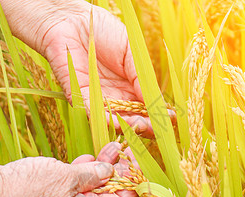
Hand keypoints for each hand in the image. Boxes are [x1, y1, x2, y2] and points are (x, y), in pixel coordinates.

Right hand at [0, 142, 136, 196]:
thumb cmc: (29, 189)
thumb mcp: (67, 176)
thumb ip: (91, 174)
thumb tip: (109, 171)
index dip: (131, 187)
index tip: (138, 168)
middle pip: (105, 195)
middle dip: (117, 172)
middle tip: (125, 153)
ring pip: (89, 187)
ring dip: (100, 168)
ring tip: (111, 147)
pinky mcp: (49, 196)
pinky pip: (72, 184)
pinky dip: (82, 171)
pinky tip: (88, 157)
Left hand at [38, 1, 154, 136]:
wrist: (73, 19)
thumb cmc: (103, 31)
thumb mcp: (131, 52)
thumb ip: (141, 76)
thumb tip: (157, 101)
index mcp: (130, 86)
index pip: (146, 106)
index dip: (158, 114)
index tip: (171, 119)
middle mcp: (115, 97)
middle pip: (132, 118)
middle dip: (146, 126)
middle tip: (157, 128)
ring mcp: (98, 98)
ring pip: (114, 120)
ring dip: (128, 126)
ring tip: (142, 126)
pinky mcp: (79, 96)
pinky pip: (93, 113)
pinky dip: (106, 120)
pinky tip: (119, 122)